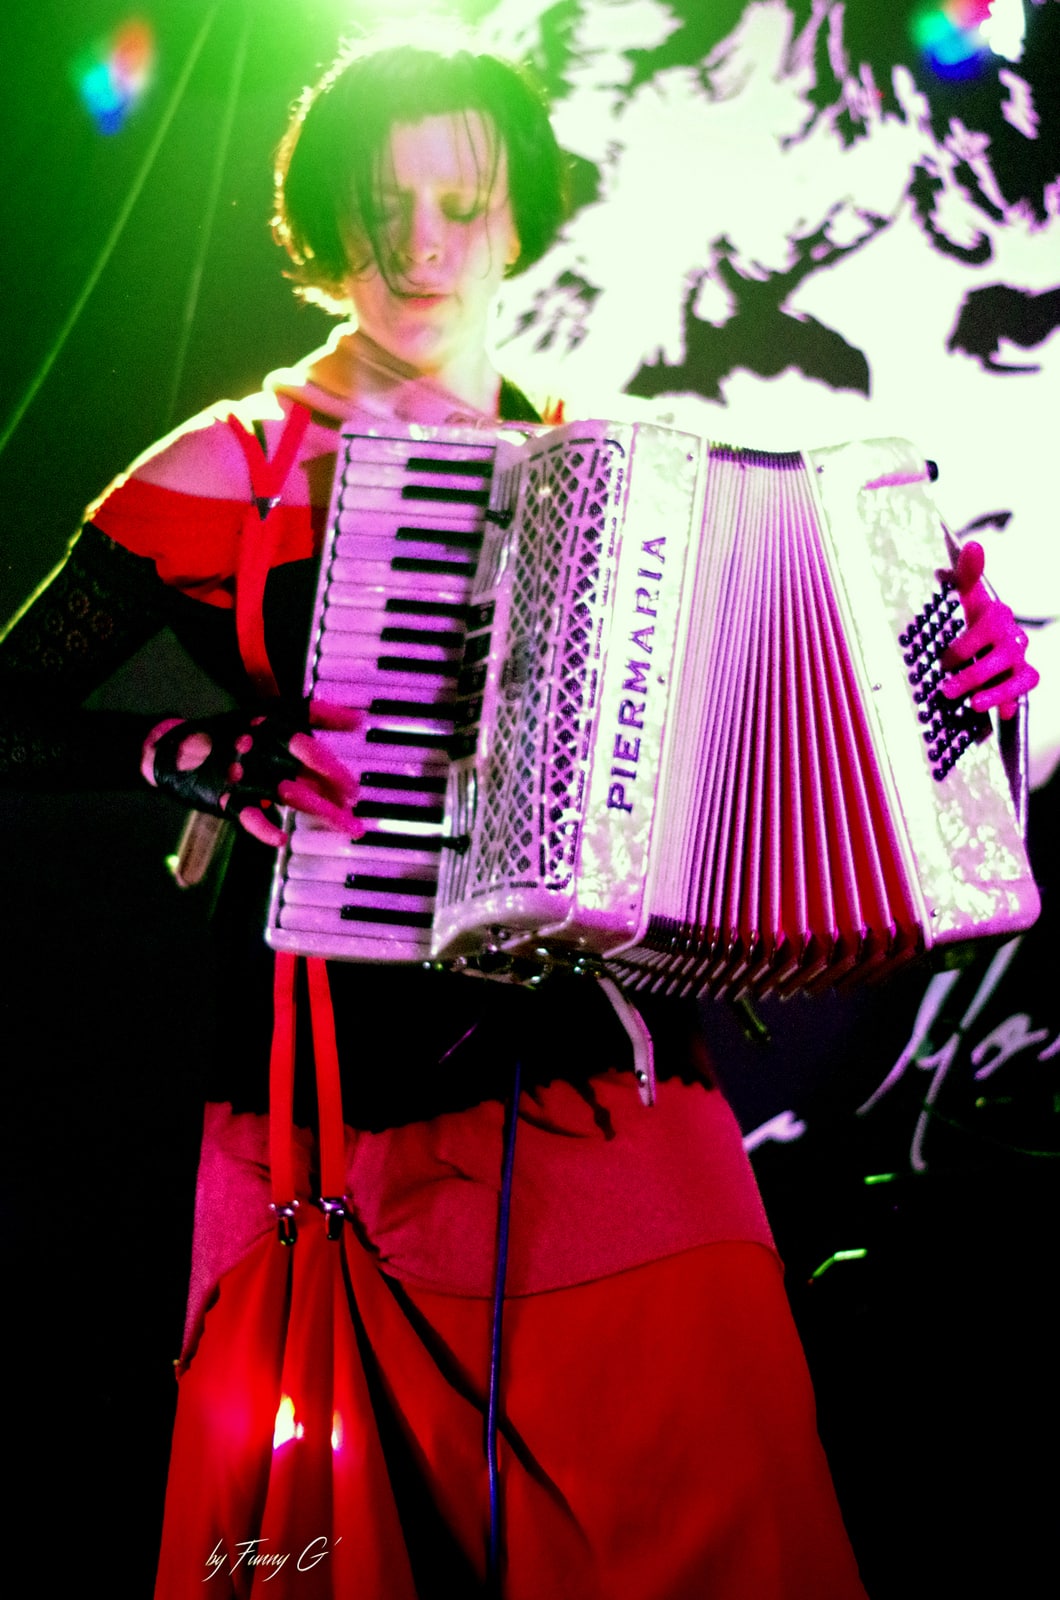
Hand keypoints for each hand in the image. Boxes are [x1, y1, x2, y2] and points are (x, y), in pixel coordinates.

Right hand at [144, 700, 362, 845]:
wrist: (177, 748)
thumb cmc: (234, 730)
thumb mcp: (274, 712)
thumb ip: (317, 714)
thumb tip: (358, 719)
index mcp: (273, 730)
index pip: (309, 749)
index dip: (334, 769)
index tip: (354, 788)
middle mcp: (262, 754)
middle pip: (305, 776)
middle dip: (335, 798)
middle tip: (356, 815)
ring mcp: (245, 778)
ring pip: (288, 796)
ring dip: (319, 812)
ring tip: (344, 826)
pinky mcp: (228, 800)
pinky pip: (248, 816)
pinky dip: (263, 828)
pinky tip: (281, 836)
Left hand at [941, 541, 1038, 720]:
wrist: (987, 637)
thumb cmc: (972, 616)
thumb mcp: (965, 596)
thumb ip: (966, 574)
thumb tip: (972, 545)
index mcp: (996, 614)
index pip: (988, 624)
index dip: (966, 644)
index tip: (944, 660)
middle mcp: (1013, 635)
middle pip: (1000, 656)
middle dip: (972, 674)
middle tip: (946, 688)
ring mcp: (1020, 657)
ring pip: (1017, 675)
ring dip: (995, 692)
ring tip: (972, 704)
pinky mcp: (1026, 676)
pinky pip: (1025, 688)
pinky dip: (1011, 701)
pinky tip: (999, 713)